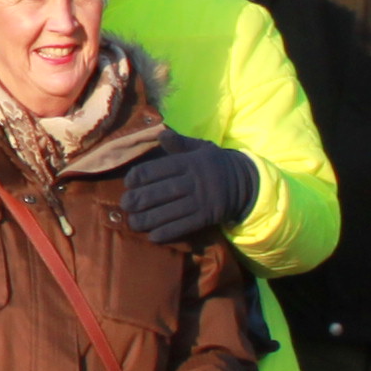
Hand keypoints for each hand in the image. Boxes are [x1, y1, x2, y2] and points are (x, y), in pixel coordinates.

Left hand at [120, 135, 256, 244]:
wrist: (245, 182)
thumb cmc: (215, 164)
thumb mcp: (201, 148)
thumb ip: (180, 143)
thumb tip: (161, 134)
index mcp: (190, 162)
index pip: (161, 168)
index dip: (141, 175)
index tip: (128, 182)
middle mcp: (195, 181)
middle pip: (163, 191)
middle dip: (141, 199)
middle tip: (124, 204)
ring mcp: (201, 200)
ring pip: (171, 211)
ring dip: (149, 219)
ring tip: (133, 222)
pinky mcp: (207, 217)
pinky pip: (185, 226)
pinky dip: (168, 232)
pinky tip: (152, 236)